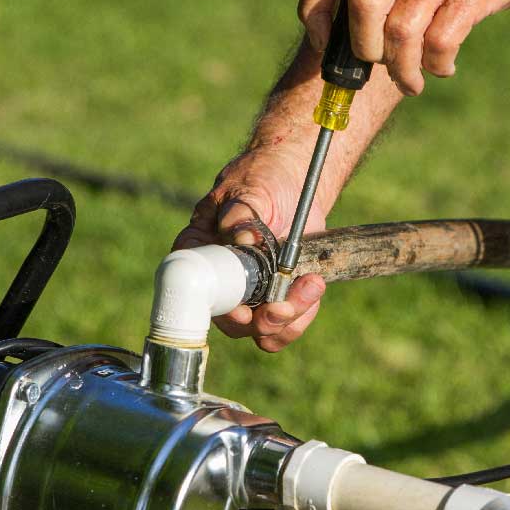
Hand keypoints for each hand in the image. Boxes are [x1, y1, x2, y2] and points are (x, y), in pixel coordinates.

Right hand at [173, 145, 327, 352]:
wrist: (293, 182)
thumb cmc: (262, 179)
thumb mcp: (250, 189)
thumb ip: (243, 212)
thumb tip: (244, 239)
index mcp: (199, 251)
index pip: (195, 291)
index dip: (219, 310)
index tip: (244, 313)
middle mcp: (219, 280)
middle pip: (231, 323)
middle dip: (263, 321)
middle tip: (285, 305)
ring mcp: (248, 293)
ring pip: (260, 331)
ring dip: (288, 319)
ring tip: (312, 285)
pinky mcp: (275, 298)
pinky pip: (285, 325)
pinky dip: (302, 315)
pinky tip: (314, 287)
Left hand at [299, 0, 509, 95]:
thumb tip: (358, 26)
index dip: (314, 12)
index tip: (325, 43)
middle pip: (360, 6)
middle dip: (364, 49)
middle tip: (379, 64)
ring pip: (399, 33)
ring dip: (403, 69)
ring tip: (413, 79)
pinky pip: (440, 43)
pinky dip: (437, 65)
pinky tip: (444, 66)